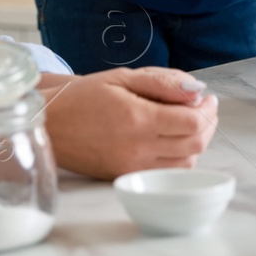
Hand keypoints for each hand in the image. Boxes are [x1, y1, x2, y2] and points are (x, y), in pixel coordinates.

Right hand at [36, 67, 217, 179]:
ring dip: (195, 142)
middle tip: (203, 108)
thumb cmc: (82, 96)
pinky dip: (178, 157)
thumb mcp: (122, 78)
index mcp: (137, 119)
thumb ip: (163, 83)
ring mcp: (131, 167)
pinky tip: (171, 139)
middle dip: (208, 125)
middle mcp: (137, 149)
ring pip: (185, 163)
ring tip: (187, 121)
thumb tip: (197, 91)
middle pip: (195, 144)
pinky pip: (165, 171)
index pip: (192, 122)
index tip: (207, 98)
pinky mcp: (125, 177)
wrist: (47, 124)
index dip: (208, 110)